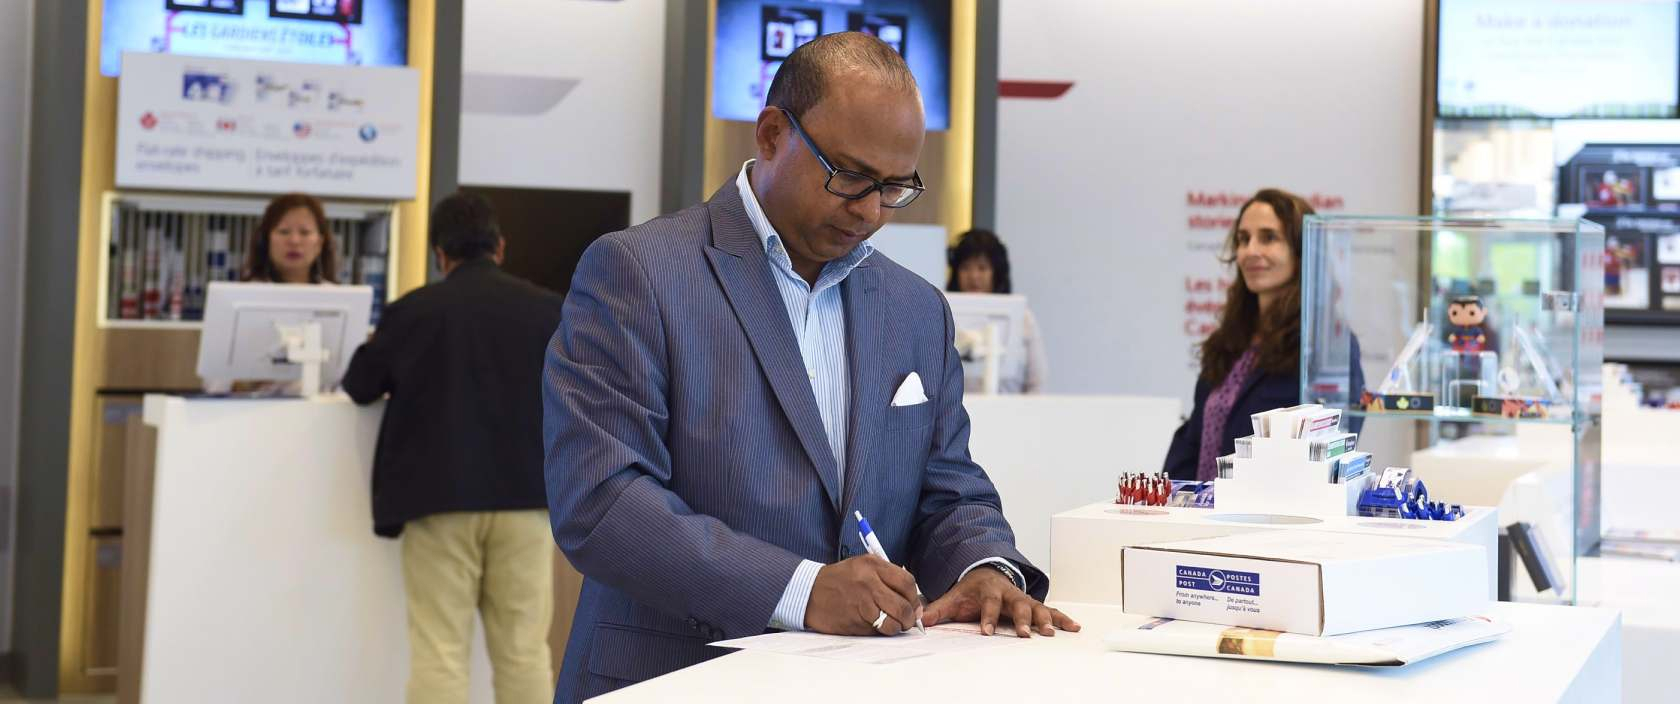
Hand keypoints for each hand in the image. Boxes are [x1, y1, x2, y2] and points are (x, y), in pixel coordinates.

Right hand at [805, 555, 921, 635]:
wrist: (809, 592)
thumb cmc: (839, 579)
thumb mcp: (862, 565)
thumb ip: (887, 576)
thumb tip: (911, 599)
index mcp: (872, 566)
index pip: (907, 582)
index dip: (914, 597)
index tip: (913, 605)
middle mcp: (868, 583)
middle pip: (903, 606)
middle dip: (909, 618)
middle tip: (908, 620)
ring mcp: (860, 604)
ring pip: (892, 623)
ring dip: (896, 628)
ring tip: (893, 625)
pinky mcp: (853, 622)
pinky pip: (876, 632)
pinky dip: (880, 632)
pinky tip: (874, 625)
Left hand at [922, 566, 1080, 637]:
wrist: (987, 572)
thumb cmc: (972, 589)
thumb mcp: (954, 596)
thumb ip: (938, 608)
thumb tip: (921, 619)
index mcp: (990, 590)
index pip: (989, 604)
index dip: (988, 617)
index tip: (987, 631)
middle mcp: (1010, 594)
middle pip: (1018, 605)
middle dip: (1021, 619)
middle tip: (1023, 634)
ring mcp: (1024, 599)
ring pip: (1036, 608)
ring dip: (1044, 620)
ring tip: (1048, 633)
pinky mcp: (1034, 605)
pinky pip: (1051, 611)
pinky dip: (1062, 618)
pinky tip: (1073, 627)